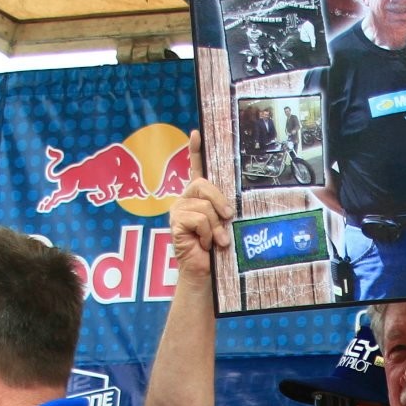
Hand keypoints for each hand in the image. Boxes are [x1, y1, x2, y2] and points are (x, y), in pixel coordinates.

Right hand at [168, 132, 235, 277]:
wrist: (205, 272)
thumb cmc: (217, 249)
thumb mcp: (224, 225)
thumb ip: (223, 210)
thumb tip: (230, 210)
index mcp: (198, 197)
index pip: (196, 169)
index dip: (195, 151)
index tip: (196, 133)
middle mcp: (185, 200)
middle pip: (203, 185)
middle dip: (219, 202)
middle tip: (228, 218)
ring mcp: (178, 210)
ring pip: (204, 207)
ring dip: (216, 227)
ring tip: (216, 241)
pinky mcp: (175, 222)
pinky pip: (198, 219)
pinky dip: (207, 233)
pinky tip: (204, 243)